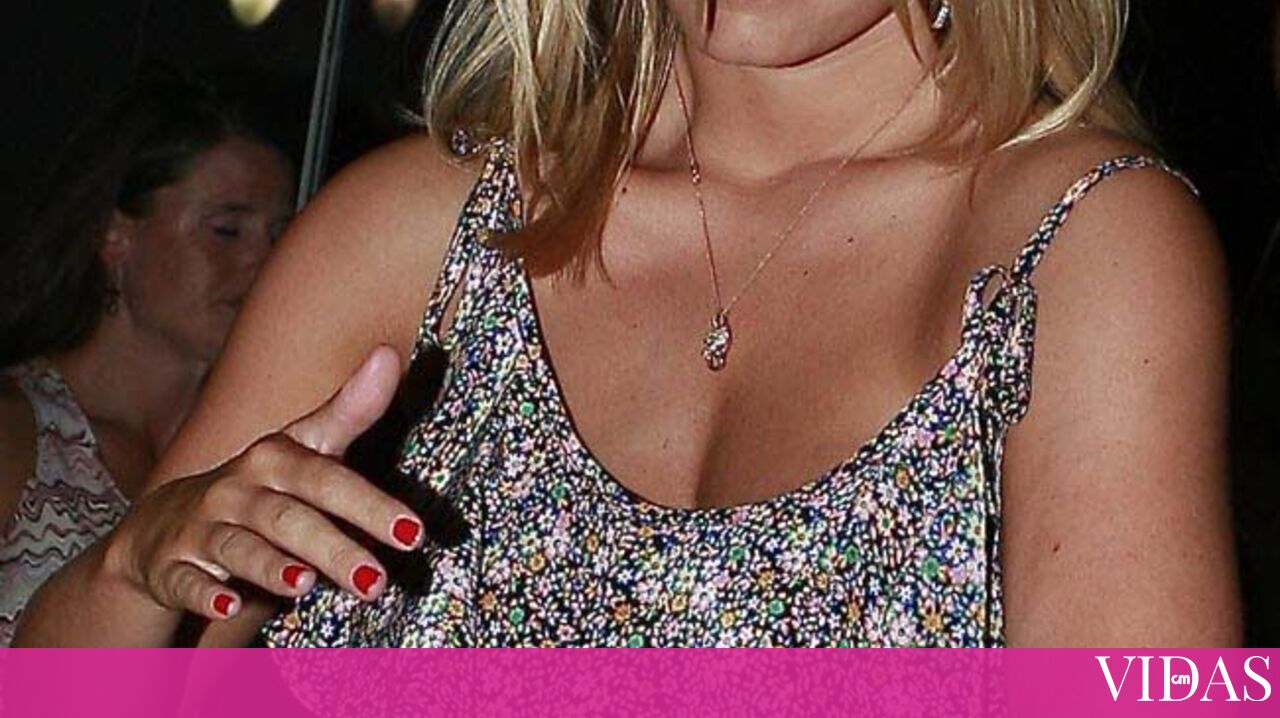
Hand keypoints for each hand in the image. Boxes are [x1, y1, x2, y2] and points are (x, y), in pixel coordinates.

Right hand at [104, 346, 422, 619]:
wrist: (161, 527)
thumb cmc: (256, 488)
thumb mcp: (301, 449)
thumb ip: (349, 411)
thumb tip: (390, 352)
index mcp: (274, 461)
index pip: (327, 479)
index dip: (370, 504)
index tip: (413, 532)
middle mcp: (238, 490)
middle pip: (290, 519)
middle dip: (334, 549)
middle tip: (377, 581)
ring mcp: (202, 529)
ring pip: (239, 549)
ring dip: (270, 567)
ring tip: (304, 585)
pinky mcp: (172, 567)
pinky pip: (186, 581)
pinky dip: (205, 593)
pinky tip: (228, 606)